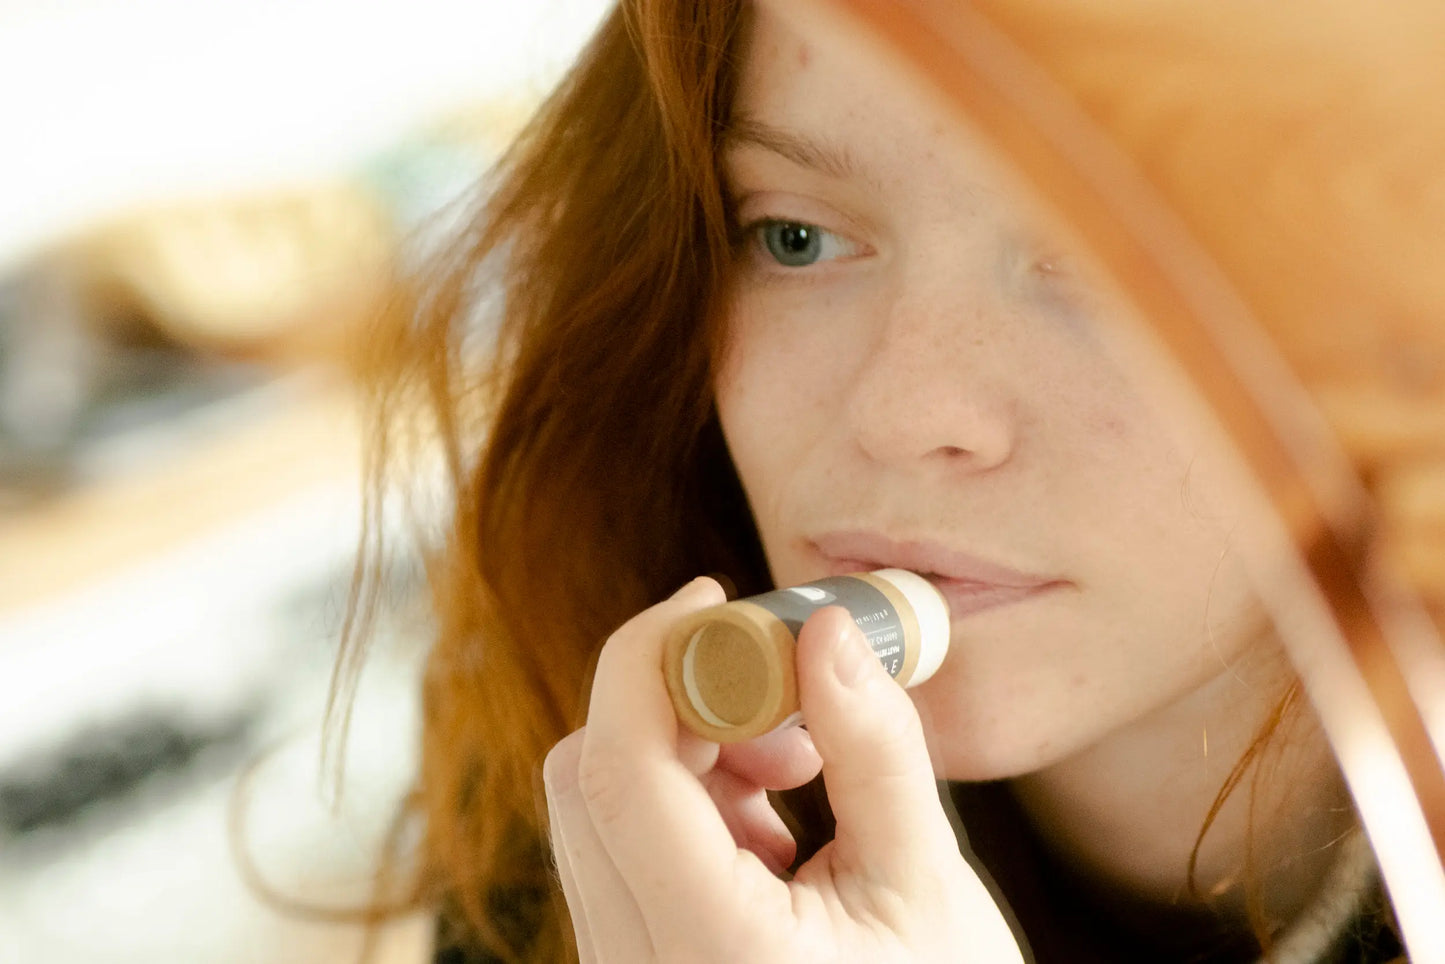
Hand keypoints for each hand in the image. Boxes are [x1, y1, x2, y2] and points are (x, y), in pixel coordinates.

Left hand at [543, 577, 1026, 962]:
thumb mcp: (928, 885)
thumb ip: (873, 748)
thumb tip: (825, 630)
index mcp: (705, 951)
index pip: (619, 766)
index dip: (653, 655)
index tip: (719, 599)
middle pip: (590, 777)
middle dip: (679, 700)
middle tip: (782, 693)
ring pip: (599, 812)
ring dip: (687, 754)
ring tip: (797, 772)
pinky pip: (620, 856)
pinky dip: (686, 808)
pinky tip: (772, 829)